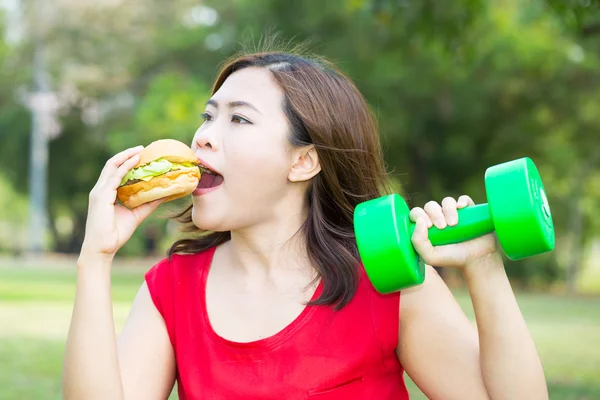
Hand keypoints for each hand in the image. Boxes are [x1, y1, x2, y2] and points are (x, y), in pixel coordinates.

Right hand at [80, 145, 163, 261]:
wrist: (103, 248)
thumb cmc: (116, 234)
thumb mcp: (137, 215)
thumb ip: (148, 203)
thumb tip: (165, 194)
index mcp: (106, 192)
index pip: (115, 171)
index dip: (127, 161)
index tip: (142, 155)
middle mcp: (100, 189)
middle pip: (112, 165)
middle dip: (127, 154)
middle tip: (143, 148)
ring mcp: (99, 192)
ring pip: (111, 167)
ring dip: (126, 157)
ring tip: (140, 151)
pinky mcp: (100, 196)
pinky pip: (113, 177)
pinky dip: (124, 167)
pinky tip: (135, 161)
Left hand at [409, 195, 498, 268]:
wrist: (477, 260)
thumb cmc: (452, 258)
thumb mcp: (430, 256)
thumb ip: (418, 241)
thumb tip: (419, 220)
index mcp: (426, 227)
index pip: (416, 214)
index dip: (419, 215)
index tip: (430, 226)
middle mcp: (439, 218)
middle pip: (430, 205)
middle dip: (435, 213)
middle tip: (442, 227)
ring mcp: (454, 213)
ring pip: (447, 201)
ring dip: (448, 209)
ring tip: (453, 224)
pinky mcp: (469, 211)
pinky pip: (464, 199)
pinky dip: (462, 201)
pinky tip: (462, 208)